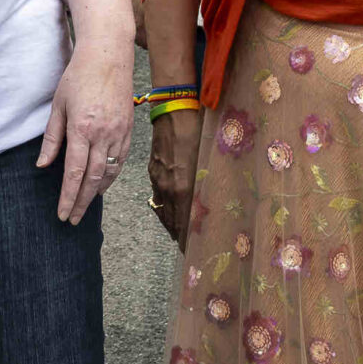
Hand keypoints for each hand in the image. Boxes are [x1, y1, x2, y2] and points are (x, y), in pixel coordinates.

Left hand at [37, 39, 132, 223]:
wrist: (109, 55)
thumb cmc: (78, 76)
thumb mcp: (58, 105)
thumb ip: (51, 138)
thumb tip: (43, 165)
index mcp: (82, 128)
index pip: (74, 173)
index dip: (68, 197)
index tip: (61, 214)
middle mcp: (103, 134)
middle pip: (93, 179)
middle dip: (82, 202)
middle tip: (72, 219)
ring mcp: (119, 132)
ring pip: (109, 172)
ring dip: (97, 192)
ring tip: (85, 205)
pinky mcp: (128, 128)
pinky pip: (120, 159)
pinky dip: (111, 175)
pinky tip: (102, 183)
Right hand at [147, 107, 200, 245]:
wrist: (175, 112)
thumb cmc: (199, 134)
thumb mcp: (208, 163)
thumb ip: (206, 187)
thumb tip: (209, 206)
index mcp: (183, 189)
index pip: (183, 225)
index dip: (187, 240)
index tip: (193, 252)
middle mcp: (167, 189)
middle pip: (171, 222)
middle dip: (180, 235)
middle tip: (188, 246)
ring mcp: (157, 180)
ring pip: (163, 210)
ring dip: (172, 223)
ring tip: (180, 233)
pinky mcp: (153, 171)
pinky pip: (158, 197)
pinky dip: (165, 207)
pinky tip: (171, 209)